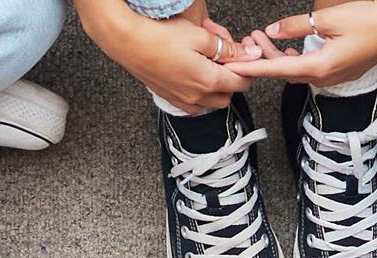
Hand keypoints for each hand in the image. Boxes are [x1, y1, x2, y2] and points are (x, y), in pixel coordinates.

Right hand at [88, 0, 257, 111]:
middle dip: (232, 80)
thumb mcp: (200, 37)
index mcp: (208, 82)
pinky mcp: (167, 96)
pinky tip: (192, 72)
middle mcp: (196, 97)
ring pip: (210, 102)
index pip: (241, 83)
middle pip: (227, 96)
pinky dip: (199, 92)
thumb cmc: (160, 36)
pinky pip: (192, 102)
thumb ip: (228, 49)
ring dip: (216, 88)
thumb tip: (251, 55)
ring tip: (209, 66)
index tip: (245, 56)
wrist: (125, 41)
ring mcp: (180, 99)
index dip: (248, 69)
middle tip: (228, 60)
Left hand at [222, 0, 376, 87]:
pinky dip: (293, 59)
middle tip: (245, 41)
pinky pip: (310, 69)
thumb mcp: (328, 19)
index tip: (231, 70)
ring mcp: (335, 76)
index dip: (251, 69)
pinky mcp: (341, 70)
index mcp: (320, 66)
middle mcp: (325, 77)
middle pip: (283, 72)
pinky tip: (286, 49)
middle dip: (260, 58)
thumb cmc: (371, 21)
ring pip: (296, 71)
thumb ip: (296, 25)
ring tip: (260, 38)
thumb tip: (273, 30)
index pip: (276, 70)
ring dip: (277, 56)